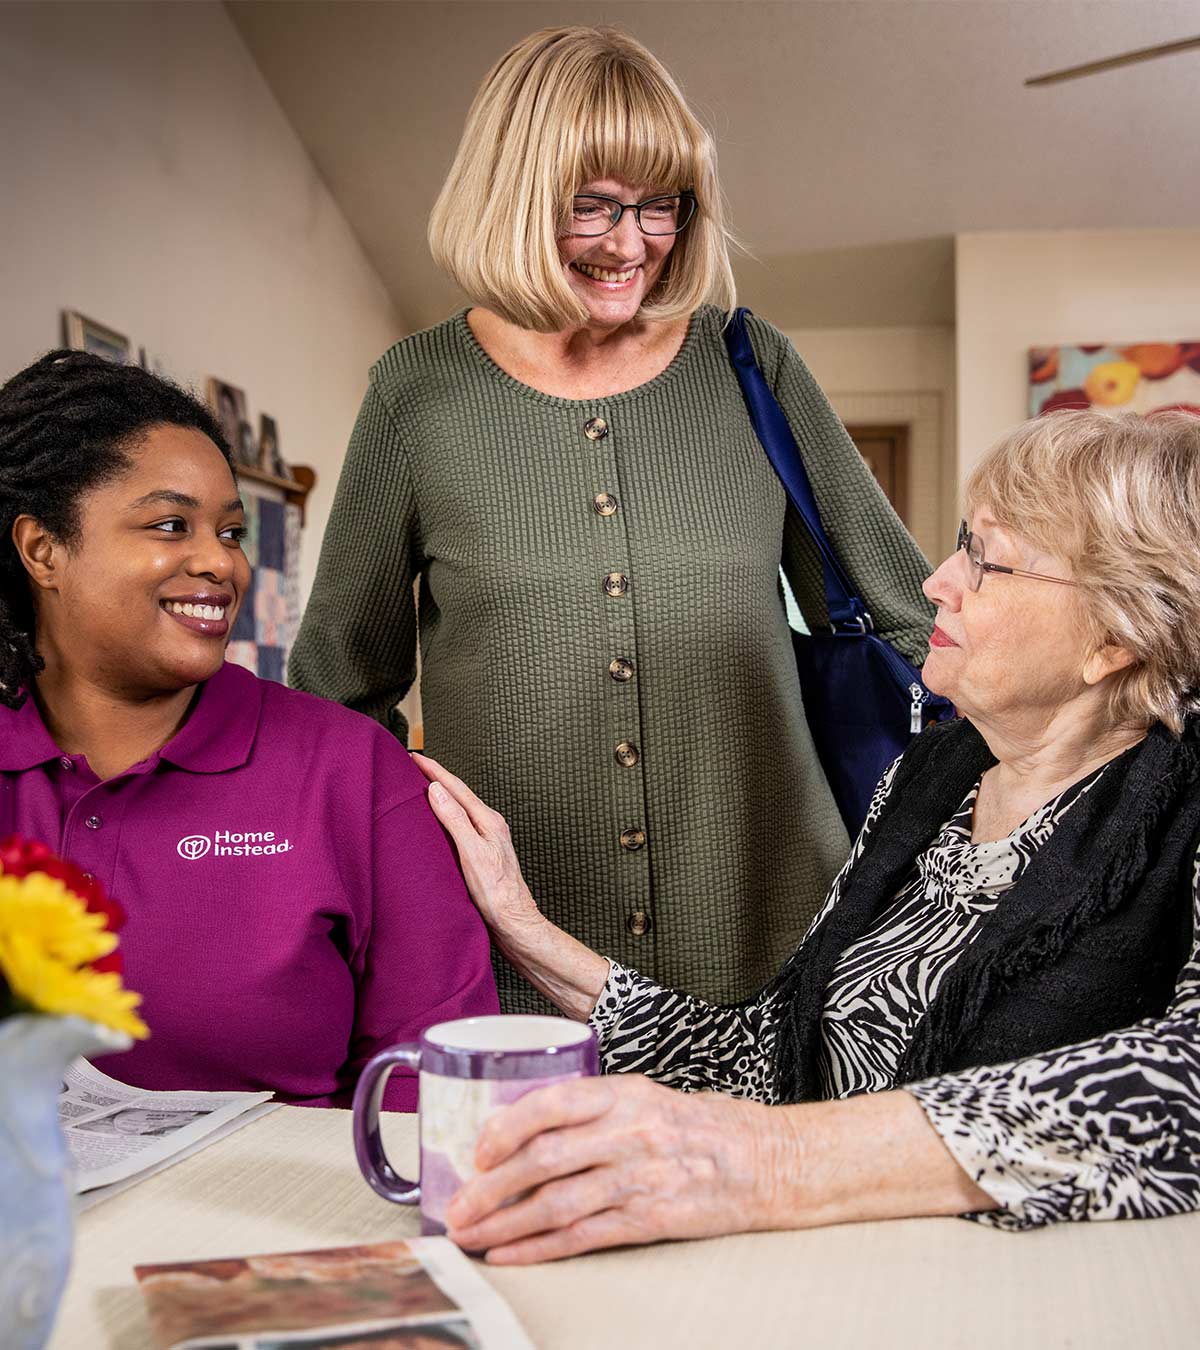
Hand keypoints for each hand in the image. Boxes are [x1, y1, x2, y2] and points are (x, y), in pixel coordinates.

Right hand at [412, 754, 609, 1016]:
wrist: (514, 922)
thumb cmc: (495, 893)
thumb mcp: (471, 853)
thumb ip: (455, 820)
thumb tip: (436, 790)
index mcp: (488, 820)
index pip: (456, 787)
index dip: (434, 770)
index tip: (413, 756)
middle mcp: (489, 825)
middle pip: (458, 794)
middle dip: (435, 777)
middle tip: (412, 765)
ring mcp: (487, 838)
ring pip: (459, 808)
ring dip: (439, 795)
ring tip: (419, 787)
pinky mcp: (482, 853)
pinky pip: (459, 824)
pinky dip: (443, 815)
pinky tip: (435, 822)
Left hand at [445, 1075, 775, 1263]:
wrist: (764, 1160)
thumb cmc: (698, 1126)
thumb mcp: (646, 1097)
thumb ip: (593, 1108)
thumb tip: (524, 1126)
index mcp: (624, 1093)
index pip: (553, 1103)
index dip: (508, 1127)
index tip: (477, 1148)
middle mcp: (629, 1133)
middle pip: (545, 1159)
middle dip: (491, 1186)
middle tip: (457, 1206)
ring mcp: (639, 1179)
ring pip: (556, 1203)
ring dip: (505, 1222)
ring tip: (470, 1234)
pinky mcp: (650, 1220)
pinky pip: (583, 1236)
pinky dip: (539, 1248)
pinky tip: (509, 1253)